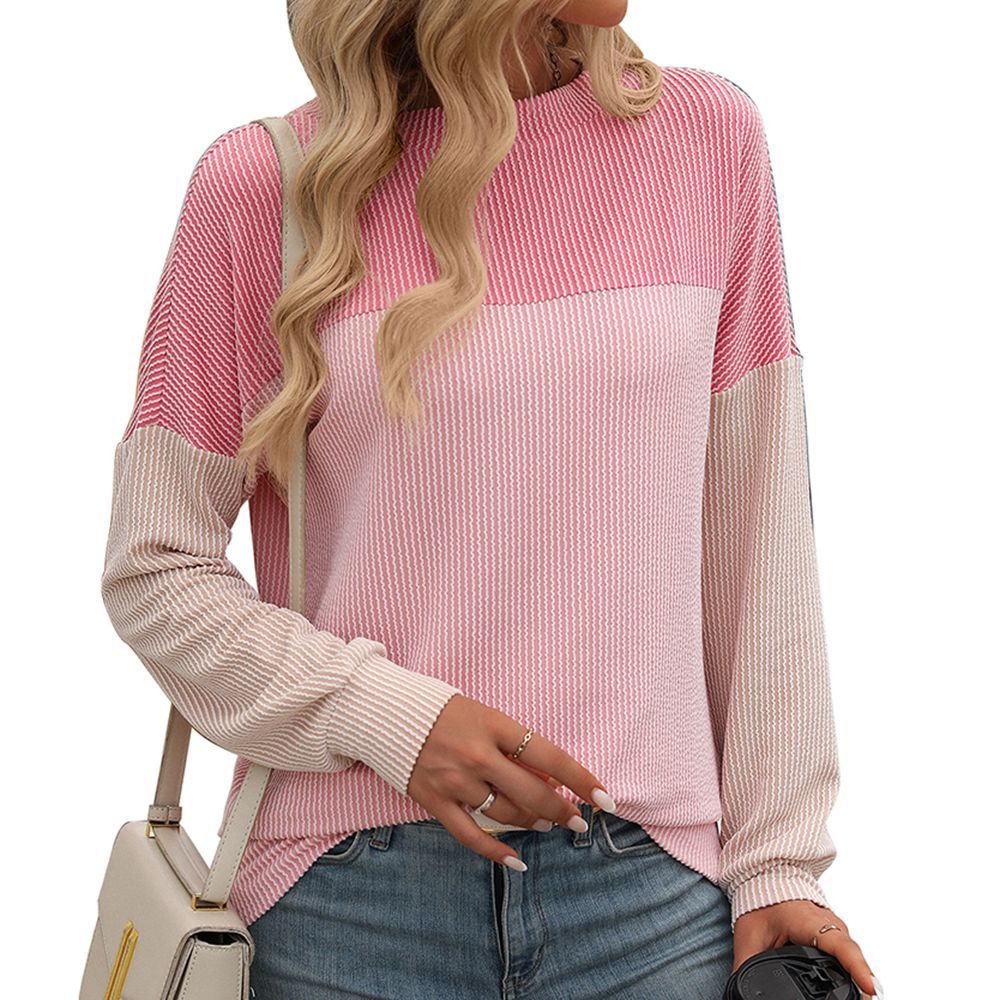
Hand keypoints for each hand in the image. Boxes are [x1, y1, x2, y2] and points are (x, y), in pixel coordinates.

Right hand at [406, 694, 610, 868]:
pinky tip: (517, 861)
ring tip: (546, 823)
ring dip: (533, 823)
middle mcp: (477, 754)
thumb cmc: (444, 711)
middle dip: (562, 810)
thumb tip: (551, 778)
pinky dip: (496, 852)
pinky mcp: (435, 800)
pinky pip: (471, 835)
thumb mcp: (486, 716)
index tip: (604, 798)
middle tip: (576, 820)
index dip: (581, 779)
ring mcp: (455, 780)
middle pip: (532, 792)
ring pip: (507, 814)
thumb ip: (515, 746)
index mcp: (495, 725)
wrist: (389, 712)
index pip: (550, 755)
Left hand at [733, 899, 881, 997]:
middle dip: (861, 981)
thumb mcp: (749, 937)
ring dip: (859, 978)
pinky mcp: (837, 938)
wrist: (766, 879)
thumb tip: (738, 992)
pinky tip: (856, 991)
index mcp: (809, 921)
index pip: (839, 944)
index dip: (855, 966)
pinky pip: (850, 957)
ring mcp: (837, 931)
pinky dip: (854, 973)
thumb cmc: (760, 903)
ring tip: (863, 998)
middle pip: (853, 956)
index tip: (869, 986)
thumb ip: (745, 966)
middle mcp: (830, 925)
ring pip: (854, 957)